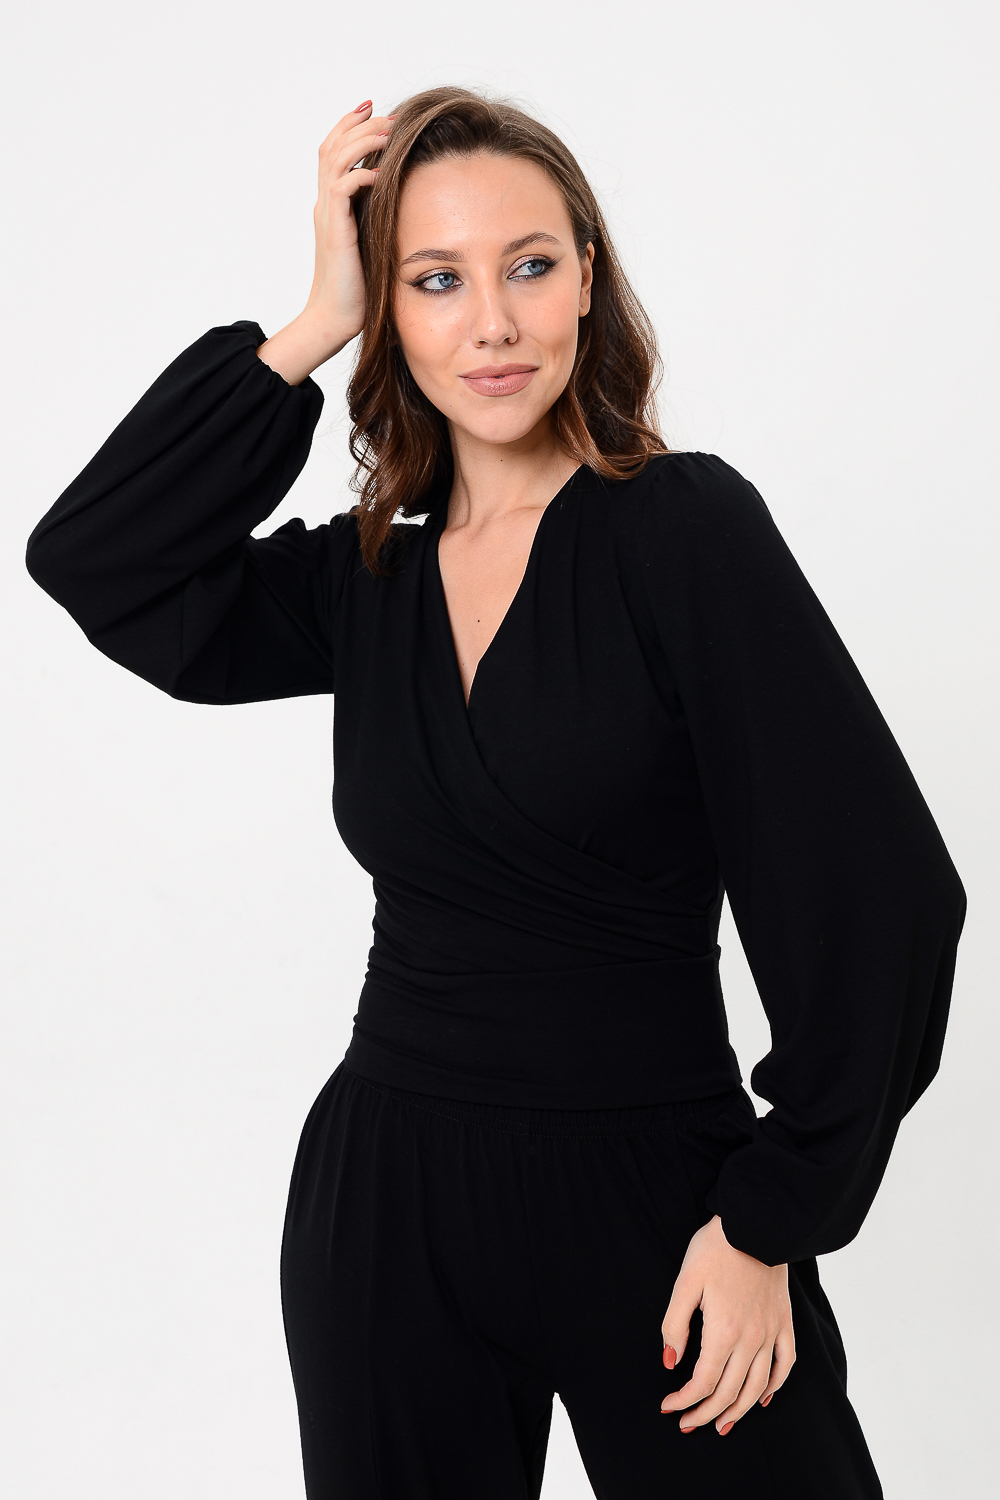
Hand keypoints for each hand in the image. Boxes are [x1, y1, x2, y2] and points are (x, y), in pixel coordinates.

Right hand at [257, 100, 393, 385]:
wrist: (336, 318)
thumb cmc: (358, 289)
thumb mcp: (369, 244)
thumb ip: (374, 219)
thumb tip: (396, 202)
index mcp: (332, 205)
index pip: (335, 152)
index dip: (352, 127)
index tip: (377, 111)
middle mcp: (326, 204)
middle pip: (331, 145)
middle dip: (358, 123)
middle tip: (385, 112)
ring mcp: (327, 215)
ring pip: (335, 158)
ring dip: (362, 140)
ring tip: (388, 131)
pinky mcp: (335, 230)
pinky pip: (343, 188)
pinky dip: (362, 174)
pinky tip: (383, 172)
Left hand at [659, 1214, 794, 1434]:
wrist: (756, 1223)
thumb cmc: (715, 1249)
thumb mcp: (685, 1281)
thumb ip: (675, 1324)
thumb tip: (670, 1362)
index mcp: (723, 1331)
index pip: (703, 1381)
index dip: (684, 1400)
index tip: (668, 1406)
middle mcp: (751, 1340)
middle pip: (729, 1391)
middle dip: (706, 1413)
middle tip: (688, 1424)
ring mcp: (771, 1333)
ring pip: (757, 1387)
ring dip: (739, 1411)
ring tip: (722, 1425)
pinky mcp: (784, 1323)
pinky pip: (784, 1365)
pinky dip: (774, 1387)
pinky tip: (763, 1398)